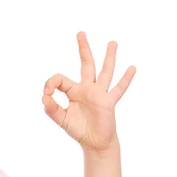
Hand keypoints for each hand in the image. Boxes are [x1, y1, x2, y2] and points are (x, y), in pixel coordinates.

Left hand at [42, 32, 135, 152]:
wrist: (94, 143)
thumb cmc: (78, 130)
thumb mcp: (61, 119)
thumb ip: (52, 109)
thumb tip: (44, 97)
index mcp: (73, 91)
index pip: (60, 79)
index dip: (51, 83)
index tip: (47, 93)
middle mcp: (87, 88)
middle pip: (86, 64)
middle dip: (83, 48)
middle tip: (80, 33)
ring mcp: (99, 94)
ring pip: (105, 71)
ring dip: (109, 57)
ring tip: (112, 42)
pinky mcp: (109, 102)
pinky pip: (118, 89)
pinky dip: (125, 79)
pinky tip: (132, 68)